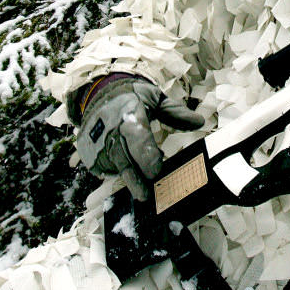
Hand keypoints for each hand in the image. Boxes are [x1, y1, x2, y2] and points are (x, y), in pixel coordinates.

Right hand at [73, 75, 203, 199]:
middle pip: (123, 158)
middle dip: (135, 179)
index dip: (146, 155)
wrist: (98, 94)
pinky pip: (104, 167)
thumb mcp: (155, 98)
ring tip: (144, 185)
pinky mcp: (89, 152)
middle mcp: (110, 130)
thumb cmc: (132, 97)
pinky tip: (129, 171)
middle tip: (146, 195)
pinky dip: (118, 171)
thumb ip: (175, 113)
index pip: (137, 137)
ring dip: (129, 176)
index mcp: (128, 114)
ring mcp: (96, 142)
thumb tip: (201, 122)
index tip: (156, 172)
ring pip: (114, 166)